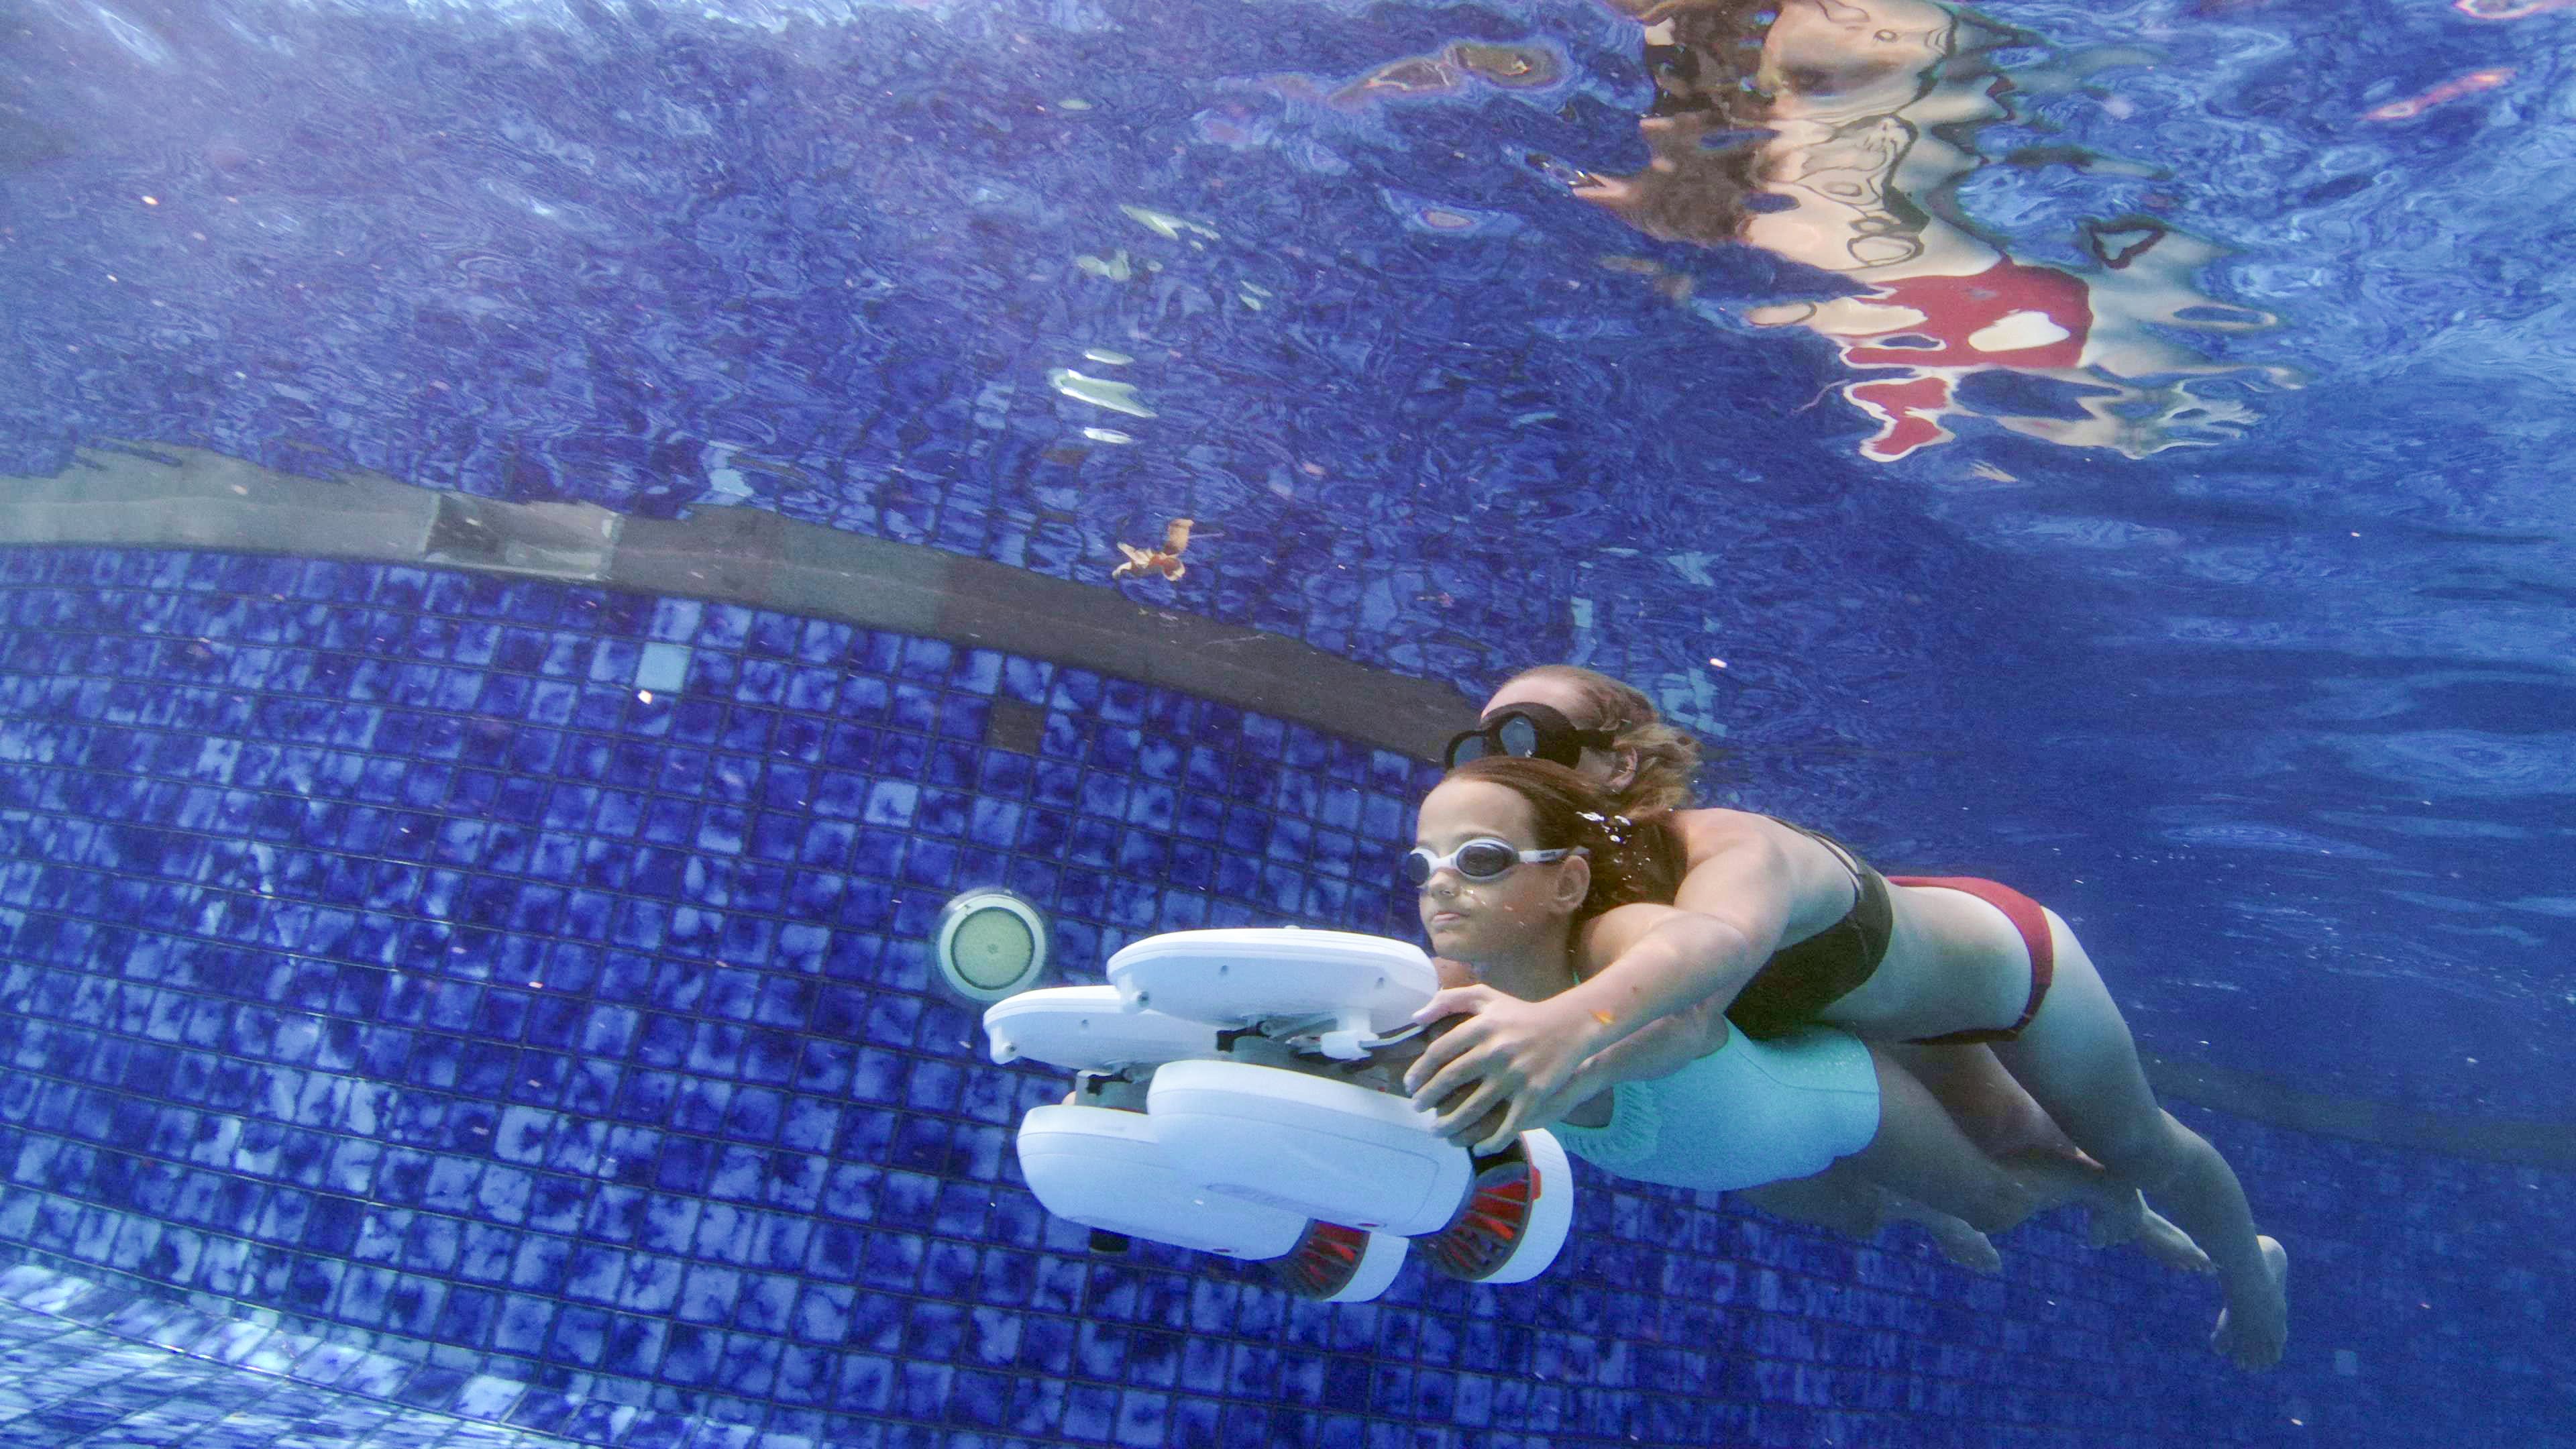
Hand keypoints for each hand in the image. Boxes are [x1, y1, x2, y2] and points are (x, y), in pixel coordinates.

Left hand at [1402, 986, 1605, 1153]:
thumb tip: (1415, 1017)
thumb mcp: (1486, 996)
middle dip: (1428, 1098)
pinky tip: (1479, 1147)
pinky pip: (1508, 1124)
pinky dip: (1492, 1140)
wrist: (1570, 1026)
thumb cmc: (1521, 1013)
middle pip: (1451, 1080)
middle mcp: (1496, 1050)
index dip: (1420, 1071)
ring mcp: (1516, 1074)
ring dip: (1450, 1123)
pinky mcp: (1534, 1094)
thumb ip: (1449, 1000)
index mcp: (1482, 1026)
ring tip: (1436, 1130)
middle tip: (1417, 1108)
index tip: (1410, 1085)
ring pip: (1474, 1107)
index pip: (1439, 1051)